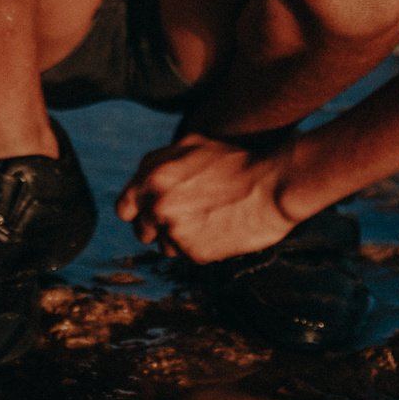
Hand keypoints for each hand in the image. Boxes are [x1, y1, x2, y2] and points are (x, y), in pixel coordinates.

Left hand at [115, 131, 300, 262]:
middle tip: (182, 219)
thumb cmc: (237, 161)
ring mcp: (175, 230)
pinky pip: (188, 254)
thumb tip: (144, 176)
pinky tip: (219, 230)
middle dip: (157, 227)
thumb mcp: (192, 145)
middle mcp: (158, 205)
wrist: (274, 184)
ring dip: (179, 239)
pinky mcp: (194, 252)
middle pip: (142, 230)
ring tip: (207, 221)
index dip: (136, 210)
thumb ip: (160, 162)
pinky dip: (201, 246)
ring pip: (164, 245)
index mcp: (153, 177)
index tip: (148, 212)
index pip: (124, 207)